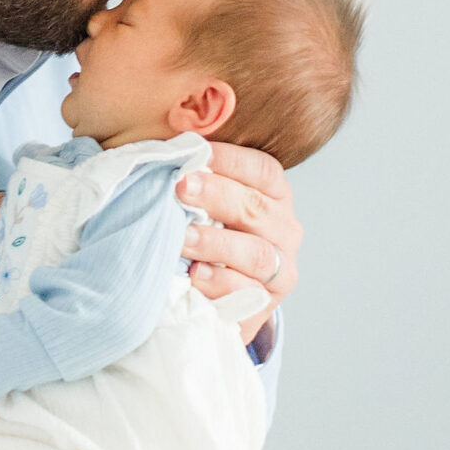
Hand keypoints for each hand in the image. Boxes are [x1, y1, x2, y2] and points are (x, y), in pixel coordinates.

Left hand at [178, 141, 299, 344]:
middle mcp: (284, 231)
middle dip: (217, 196)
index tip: (196, 153)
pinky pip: (247, 294)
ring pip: (256, 254)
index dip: (232, 160)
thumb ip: (199, 177)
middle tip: (181, 188)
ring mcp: (279, 270)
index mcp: (275, 197)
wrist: (222, 295)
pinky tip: (195, 275)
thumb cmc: (211, 233)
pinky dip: (220, 284)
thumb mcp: (210, 204)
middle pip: (257, 209)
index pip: (264, 171)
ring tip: (181, 237)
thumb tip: (165, 144)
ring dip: (215, 243)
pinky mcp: (265, 304)